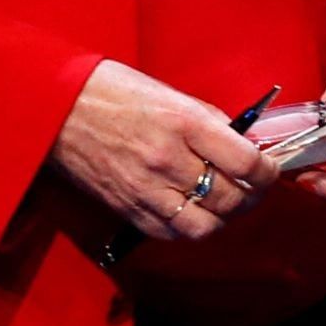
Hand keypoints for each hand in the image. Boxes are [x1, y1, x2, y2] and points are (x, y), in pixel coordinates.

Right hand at [49, 59, 275, 242]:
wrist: (55, 108)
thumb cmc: (111, 91)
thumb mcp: (169, 93)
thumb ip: (208, 121)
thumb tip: (241, 143)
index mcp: (183, 122)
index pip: (246, 162)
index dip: (268, 172)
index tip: (270, 169)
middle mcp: (168, 159)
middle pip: (231, 199)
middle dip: (252, 196)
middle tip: (254, 188)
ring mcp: (146, 189)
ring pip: (206, 226)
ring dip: (224, 218)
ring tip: (226, 204)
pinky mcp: (128, 209)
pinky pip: (173, 233)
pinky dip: (191, 228)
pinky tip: (194, 211)